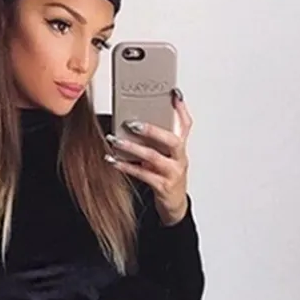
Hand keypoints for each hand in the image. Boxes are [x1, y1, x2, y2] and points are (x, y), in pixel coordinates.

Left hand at [104, 88, 192, 225]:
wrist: (174, 206)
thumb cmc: (167, 177)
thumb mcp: (166, 157)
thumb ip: (157, 141)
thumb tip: (134, 122)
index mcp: (181, 148)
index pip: (186, 125)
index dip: (181, 109)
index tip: (173, 94)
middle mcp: (180, 159)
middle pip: (171, 140)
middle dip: (152, 130)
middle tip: (132, 123)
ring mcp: (172, 173)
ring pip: (153, 157)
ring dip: (131, 147)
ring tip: (114, 140)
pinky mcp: (162, 186)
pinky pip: (142, 174)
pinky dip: (126, 166)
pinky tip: (114, 161)